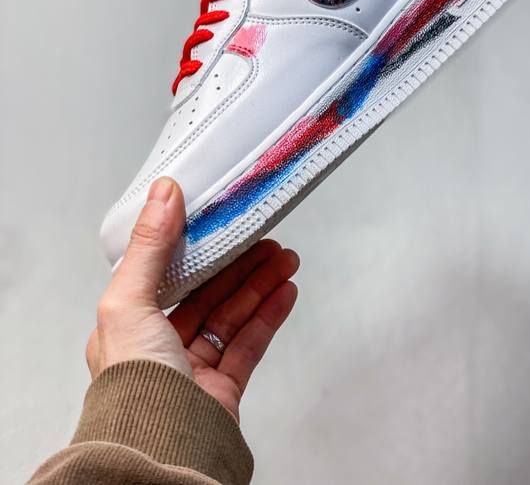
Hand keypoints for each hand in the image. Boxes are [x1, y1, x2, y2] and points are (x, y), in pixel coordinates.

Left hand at [86, 177, 298, 419]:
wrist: (160, 452)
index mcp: (127, 325)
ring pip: (232, 316)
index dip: (197, 247)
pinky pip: (249, 345)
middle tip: (268, 239)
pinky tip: (286, 293)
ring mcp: (192, 370)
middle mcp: (158, 346)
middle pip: (207, 293)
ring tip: (286, 260)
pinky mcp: (221, 390)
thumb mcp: (128, 302)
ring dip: (260, 285)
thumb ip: (150, 247)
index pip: (167, 275)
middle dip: (239, 264)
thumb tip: (163, 193)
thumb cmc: (134, 384)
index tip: (224, 223)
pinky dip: (269, 316)